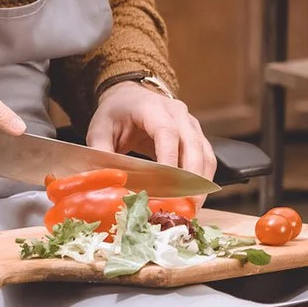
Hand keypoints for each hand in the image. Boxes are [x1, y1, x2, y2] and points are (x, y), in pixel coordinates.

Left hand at [87, 82, 215, 204]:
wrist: (130, 98)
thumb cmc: (116, 113)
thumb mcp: (100, 129)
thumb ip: (101, 152)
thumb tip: (105, 179)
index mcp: (151, 107)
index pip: (167, 133)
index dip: (169, 160)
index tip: (166, 187)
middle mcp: (177, 113)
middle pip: (192, 146)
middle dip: (190, 179)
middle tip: (185, 206)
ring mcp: (191, 124)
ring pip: (205, 155)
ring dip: (200, 184)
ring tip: (191, 208)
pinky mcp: (197, 136)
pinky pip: (207, 159)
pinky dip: (203, 180)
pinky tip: (193, 199)